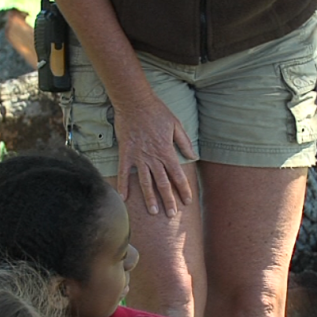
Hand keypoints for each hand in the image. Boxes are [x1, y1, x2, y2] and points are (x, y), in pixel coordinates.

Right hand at [113, 93, 197, 215]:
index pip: (178, 175)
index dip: (183, 190)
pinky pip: (124, 173)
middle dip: (168, 200)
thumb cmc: (157, 112)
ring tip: (153, 212)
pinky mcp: (125, 153)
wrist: (135, 102)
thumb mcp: (176, 125)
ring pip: (145, 182)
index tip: (187, 201)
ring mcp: (138, 157)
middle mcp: (153, 158)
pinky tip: (124, 199)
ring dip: (149, 198)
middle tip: (171, 215)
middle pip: (162, 183)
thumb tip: (193, 156)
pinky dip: (123, 186)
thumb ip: (184, 143)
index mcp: (167, 152)